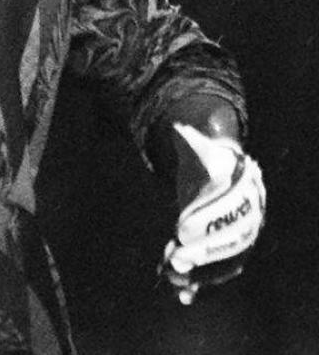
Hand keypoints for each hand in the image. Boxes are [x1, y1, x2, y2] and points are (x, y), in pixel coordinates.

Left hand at [159, 123, 265, 304]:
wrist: (221, 176)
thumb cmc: (207, 162)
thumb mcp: (199, 149)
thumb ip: (190, 141)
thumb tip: (178, 128)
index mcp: (244, 190)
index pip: (228, 209)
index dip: (205, 221)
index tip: (179, 229)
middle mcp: (249, 216)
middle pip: (231, 239)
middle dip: (203, 250)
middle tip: (175, 258)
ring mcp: (241, 237)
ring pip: (228, 259)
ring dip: (203, 272)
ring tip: (175, 275)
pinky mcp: (229, 252)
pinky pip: (221, 272)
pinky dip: (203, 285)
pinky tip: (184, 296)